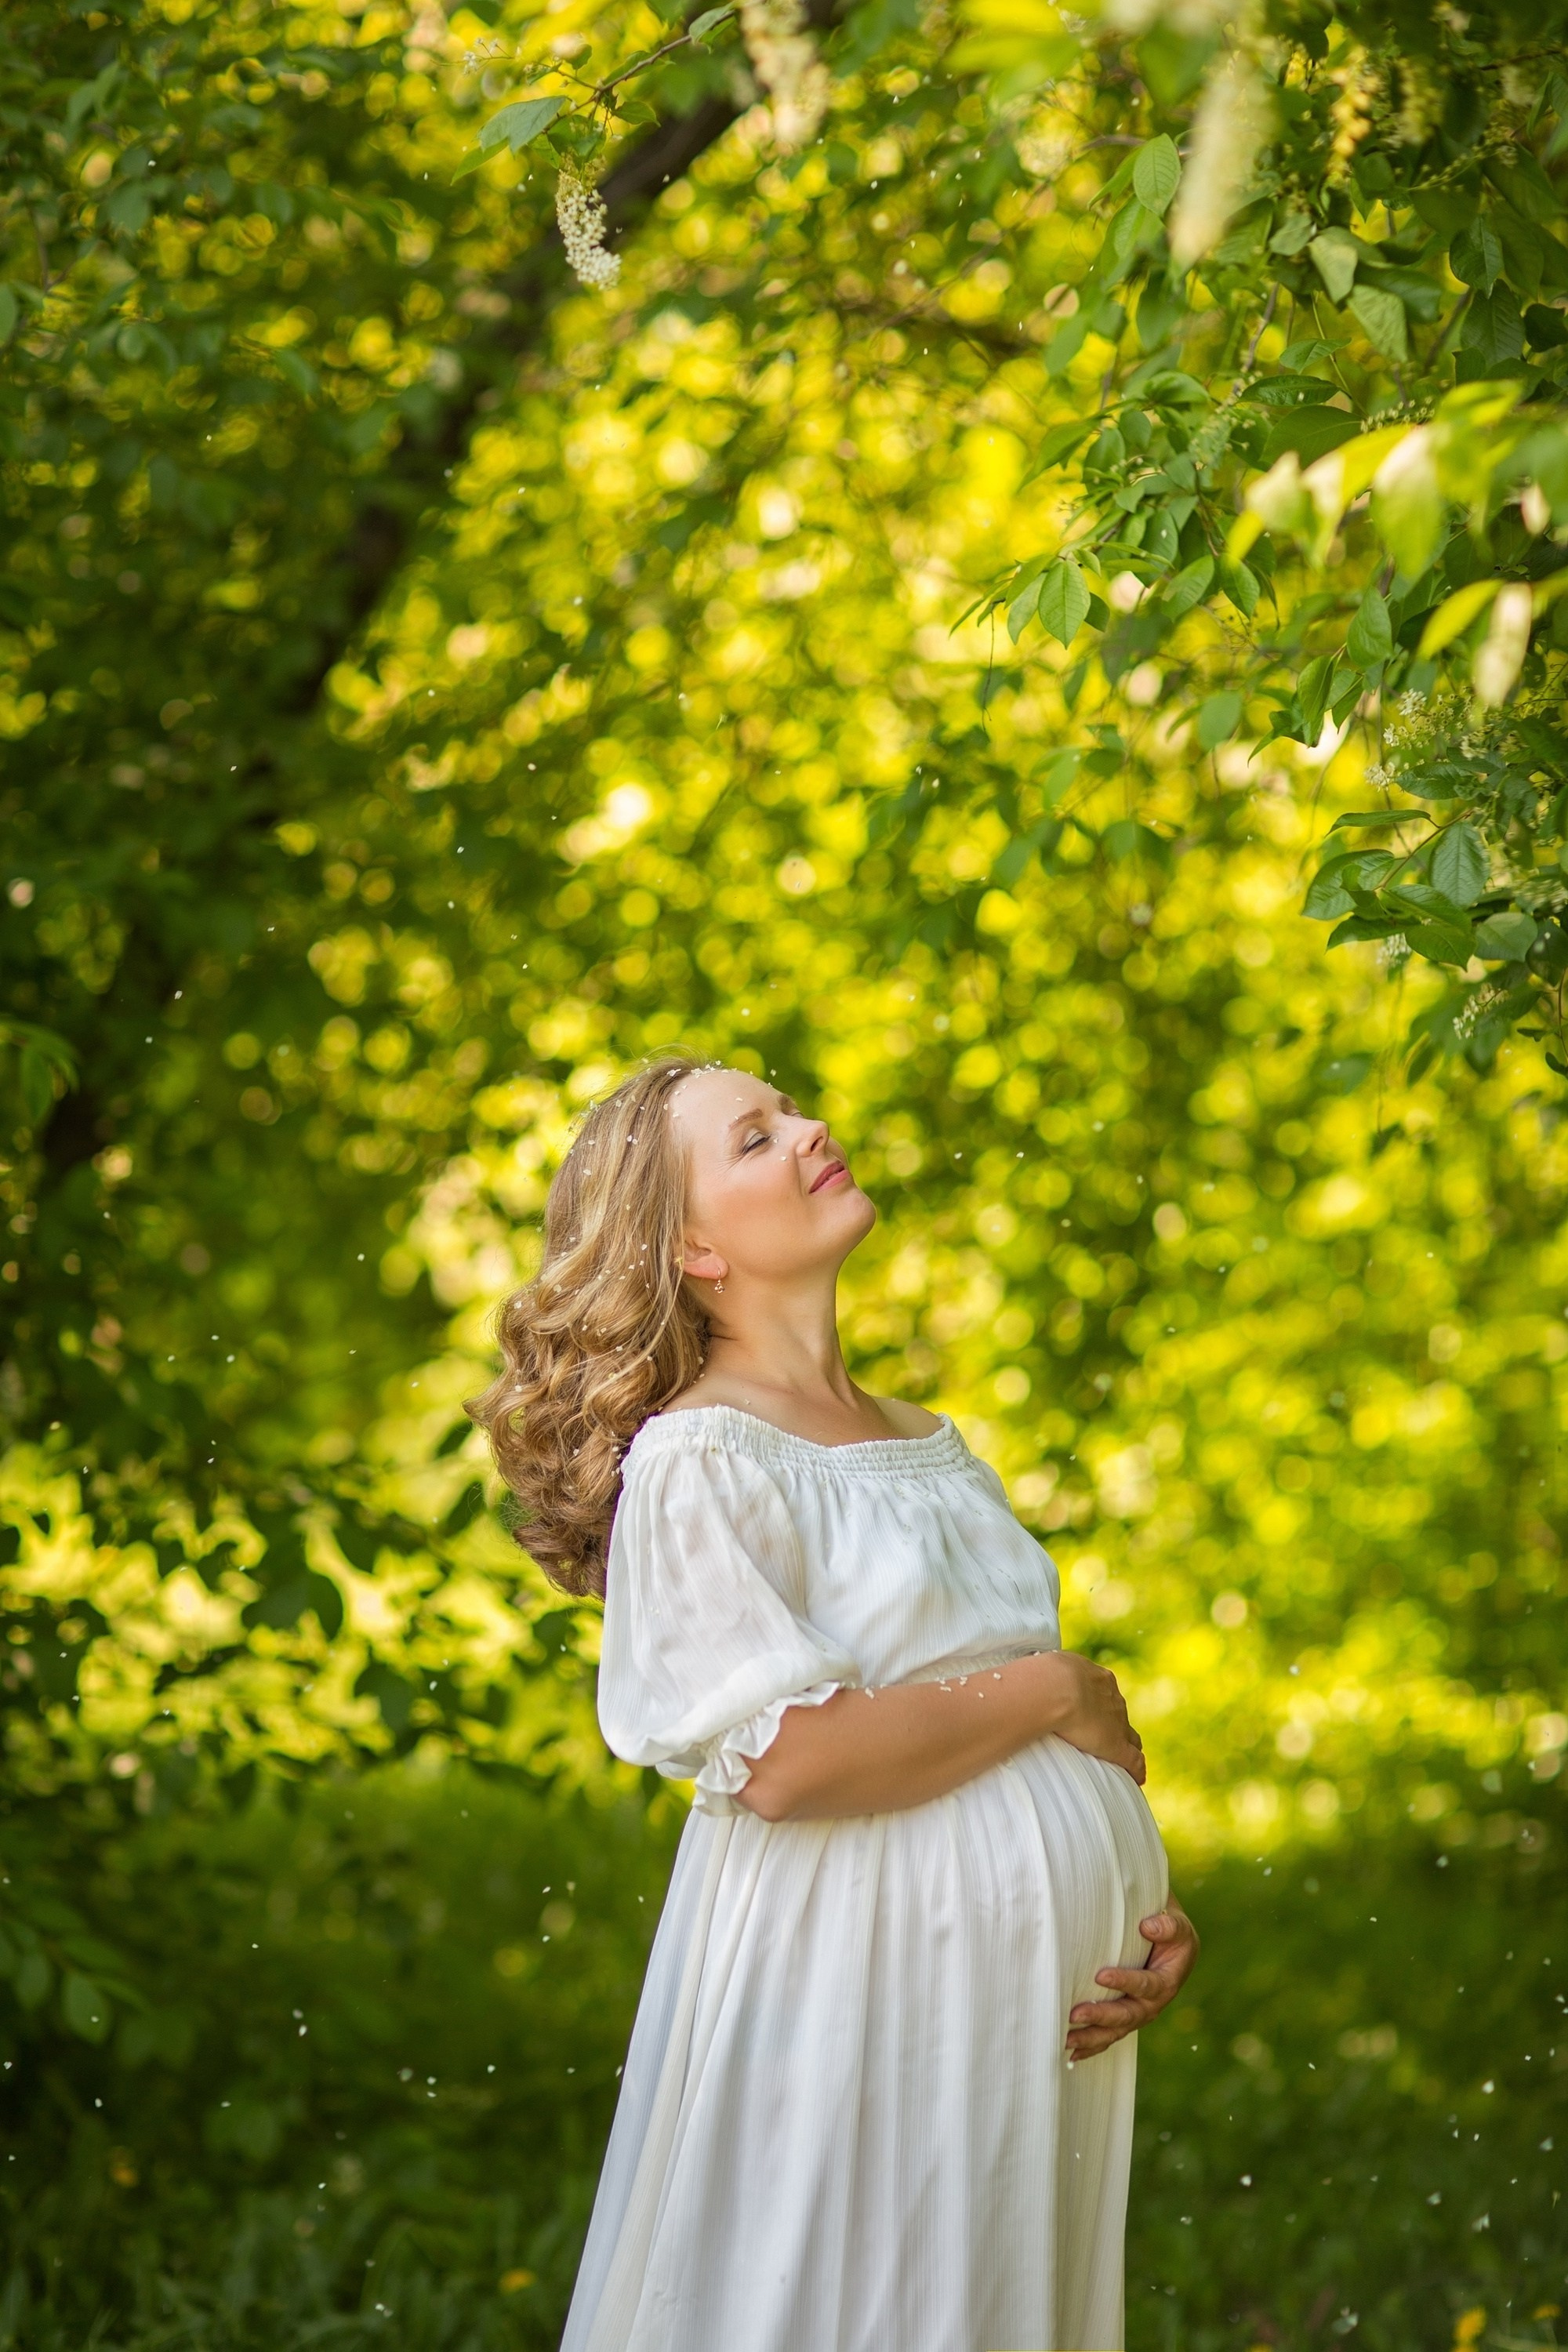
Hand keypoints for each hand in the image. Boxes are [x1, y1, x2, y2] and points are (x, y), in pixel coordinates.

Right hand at [1036, 1650, 1145, 1784]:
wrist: (1054, 1687)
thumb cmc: (1039, 1679)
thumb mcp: (1037, 1673)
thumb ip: (1030, 1685)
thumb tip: (1000, 1692)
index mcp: (1095, 1677)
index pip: (1103, 1694)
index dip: (1099, 1706)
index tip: (1092, 1714)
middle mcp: (1111, 1697)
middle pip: (1118, 1713)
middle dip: (1114, 1724)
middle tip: (1103, 1736)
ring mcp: (1117, 1722)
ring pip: (1129, 1735)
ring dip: (1126, 1745)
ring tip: (1122, 1759)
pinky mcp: (1117, 1745)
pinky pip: (1134, 1760)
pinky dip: (1136, 1770)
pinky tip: (1136, 1779)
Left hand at [1065, 1894, 1199, 2061]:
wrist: (1171, 1948)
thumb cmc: (1170, 1933)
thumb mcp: (1178, 1925)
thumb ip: (1168, 1926)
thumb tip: (1148, 1927)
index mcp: (1166, 1982)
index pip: (1146, 1984)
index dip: (1125, 1981)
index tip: (1101, 1976)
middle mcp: (1152, 2004)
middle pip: (1127, 2015)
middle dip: (1101, 2016)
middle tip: (1075, 2013)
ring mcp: (1137, 2015)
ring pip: (1115, 2032)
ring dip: (1090, 2037)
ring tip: (1065, 2039)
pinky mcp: (1125, 2020)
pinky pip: (1108, 2037)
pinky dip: (1091, 2047)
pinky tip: (1070, 2053)